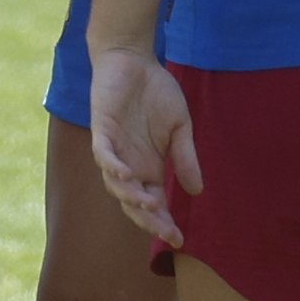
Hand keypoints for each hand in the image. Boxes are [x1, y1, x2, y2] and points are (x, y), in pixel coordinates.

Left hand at [85, 44, 200, 248]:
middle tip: (165, 232)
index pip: (154, 204)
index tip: (179, 240)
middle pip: (133, 203)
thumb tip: (197, 191)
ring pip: (116, 184)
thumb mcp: (179, 128)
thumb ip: (185, 158)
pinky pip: (104, 155)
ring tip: (148, 205)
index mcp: (149, 168)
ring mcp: (114, 149)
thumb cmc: (155, 92)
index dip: (164, 222)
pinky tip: (128, 175)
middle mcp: (129, 165)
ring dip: (130, 196)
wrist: (133, 60)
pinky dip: (113, 167)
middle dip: (148, 220)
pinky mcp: (102, 131)